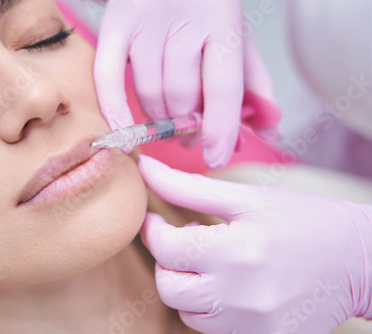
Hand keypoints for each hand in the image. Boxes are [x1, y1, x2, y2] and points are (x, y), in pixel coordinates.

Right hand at [94, 0, 280, 167]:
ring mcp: (144, 22)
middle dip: (188, 125)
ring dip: (160, 119)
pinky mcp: (113, 25)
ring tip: (170, 120)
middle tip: (190, 132)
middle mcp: (182, 19)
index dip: (220, 129)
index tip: (216, 157)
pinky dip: (115, 110)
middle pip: (182, 94)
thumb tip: (271, 129)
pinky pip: (108, 78)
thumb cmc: (206, 5)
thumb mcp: (238, 35)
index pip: (222, 87)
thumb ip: (255, 82)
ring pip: (150, 92)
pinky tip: (126, 134)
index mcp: (221, 19)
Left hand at [138, 155, 371, 333]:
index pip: (166, 248)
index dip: (152, 230)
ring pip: (186, 312)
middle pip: (168, 288)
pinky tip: (228, 284)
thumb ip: (189, 187)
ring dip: (187, 285)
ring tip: (210, 262)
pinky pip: (214, 329)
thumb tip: (147, 169)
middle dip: (166, 261)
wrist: (360, 260)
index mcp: (237, 251)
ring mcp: (251, 326)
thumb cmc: (307, 220)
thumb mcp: (248, 197)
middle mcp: (240, 296)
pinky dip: (210, 306)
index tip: (155, 220)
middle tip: (184, 241)